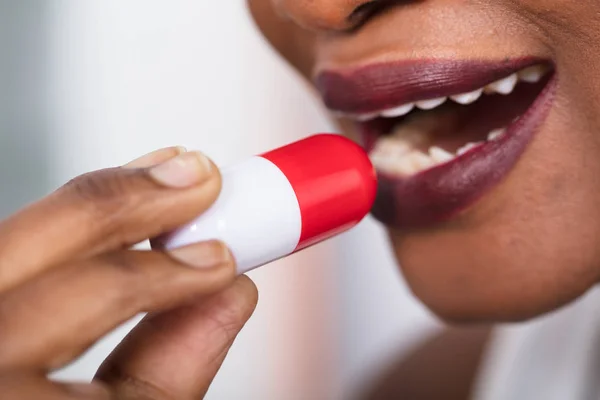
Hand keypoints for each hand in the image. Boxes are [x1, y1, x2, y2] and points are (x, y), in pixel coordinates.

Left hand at [0, 147, 257, 398]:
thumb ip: (173, 371)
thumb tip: (229, 297)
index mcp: (2, 399)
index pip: (89, 308)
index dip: (166, 272)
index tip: (225, 253)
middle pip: (29, 252)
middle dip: (129, 203)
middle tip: (199, 178)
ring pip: (8, 237)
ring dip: (93, 202)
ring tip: (159, 182)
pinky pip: (4, 248)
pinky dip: (59, 225)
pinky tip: (101, 215)